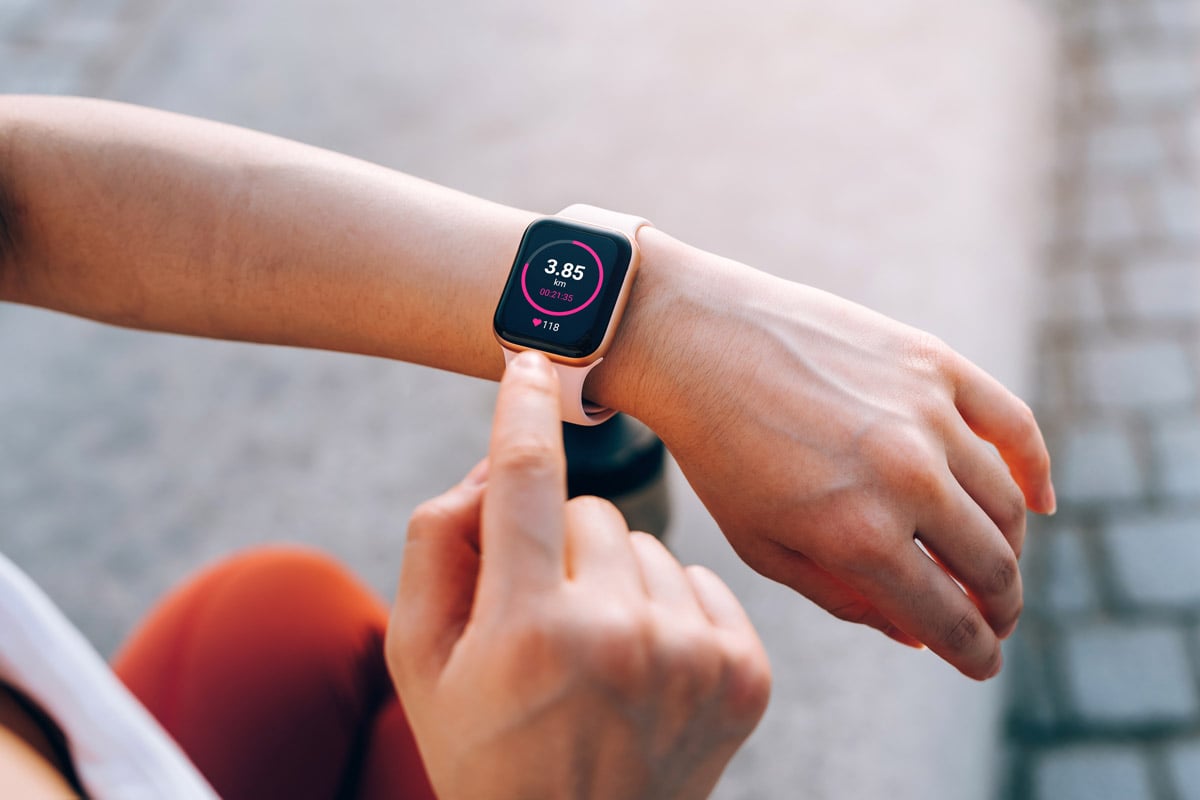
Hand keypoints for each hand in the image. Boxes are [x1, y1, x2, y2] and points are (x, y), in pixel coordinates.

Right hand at [386, 351, 770, 799]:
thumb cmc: (484, 744)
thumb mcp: (419, 657)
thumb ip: (437, 543)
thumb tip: (494, 460)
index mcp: (529, 630)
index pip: (526, 480)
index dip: (523, 408)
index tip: (530, 357)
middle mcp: (621, 638)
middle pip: (593, 512)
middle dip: (561, 548)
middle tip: (544, 622)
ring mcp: (693, 658)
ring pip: (649, 545)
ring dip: (618, 581)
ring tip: (597, 658)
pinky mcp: (745, 674)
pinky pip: (700, 580)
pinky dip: (671, 609)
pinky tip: (647, 669)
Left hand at [609, 235, 1054, 680]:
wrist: (697, 341)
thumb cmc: (720, 451)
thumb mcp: (761, 544)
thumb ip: (844, 598)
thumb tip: (918, 637)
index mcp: (859, 536)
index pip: (948, 618)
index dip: (974, 654)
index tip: (983, 664)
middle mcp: (906, 478)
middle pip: (993, 568)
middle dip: (1000, 610)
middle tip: (992, 620)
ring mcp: (927, 415)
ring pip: (1008, 505)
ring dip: (1011, 549)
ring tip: (993, 565)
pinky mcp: (934, 363)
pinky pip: (1015, 425)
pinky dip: (1035, 470)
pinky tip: (1038, 501)